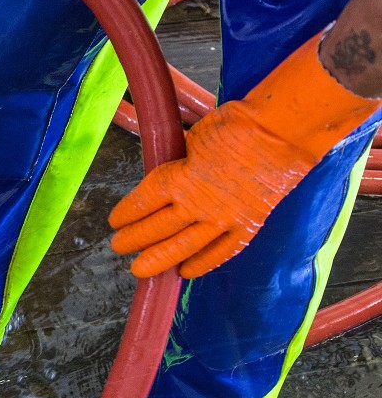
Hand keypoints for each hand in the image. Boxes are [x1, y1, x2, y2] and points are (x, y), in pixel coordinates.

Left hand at [110, 32, 380, 278]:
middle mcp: (197, 205)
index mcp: (178, 179)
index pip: (143, 202)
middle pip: (157, 228)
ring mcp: (224, 219)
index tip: (115, 221)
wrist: (283, 131)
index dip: (127, 214)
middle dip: (134, 239)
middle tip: (118, 247)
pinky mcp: (249, 225)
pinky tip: (186, 273)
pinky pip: (222, 251)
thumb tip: (171, 175)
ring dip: (160, 259)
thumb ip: (180, 163)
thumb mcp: (192, 139)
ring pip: (184, 247)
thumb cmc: (236, 125)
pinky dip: (204, 263)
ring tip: (139, 270)